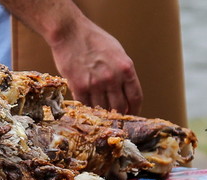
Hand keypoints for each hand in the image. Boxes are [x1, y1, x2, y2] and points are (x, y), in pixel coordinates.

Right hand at [0, 0, 142, 114]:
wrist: (70, 34)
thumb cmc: (93, 39)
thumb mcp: (116, 52)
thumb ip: (122, 70)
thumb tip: (124, 88)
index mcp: (126, 68)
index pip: (135, 96)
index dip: (134, 109)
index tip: (131, 114)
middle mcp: (113, 78)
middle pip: (119, 106)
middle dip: (118, 115)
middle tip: (115, 120)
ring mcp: (95, 84)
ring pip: (102, 108)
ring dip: (102, 114)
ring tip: (101, 118)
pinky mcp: (79, 87)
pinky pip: (86, 105)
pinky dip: (88, 110)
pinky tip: (88, 111)